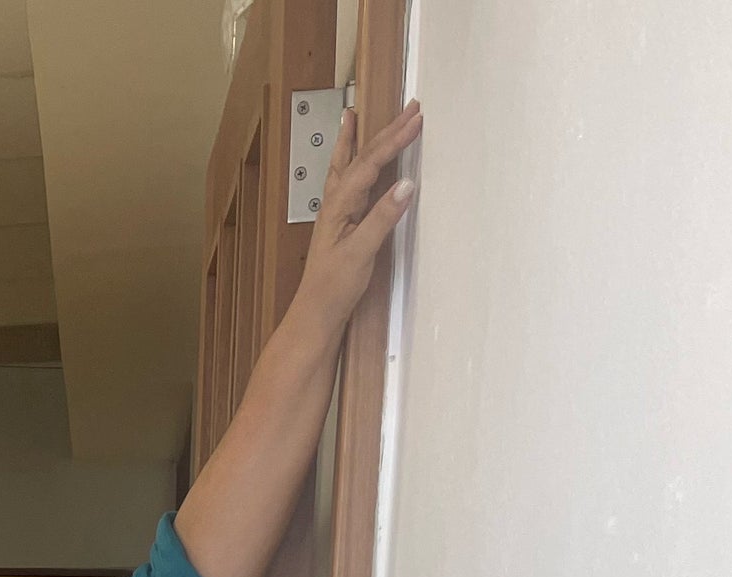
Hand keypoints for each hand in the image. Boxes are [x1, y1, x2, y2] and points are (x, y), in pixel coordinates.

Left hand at [296, 100, 422, 342]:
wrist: (315, 314)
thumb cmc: (333, 288)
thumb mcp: (361, 253)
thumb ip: (382, 218)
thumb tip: (406, 185)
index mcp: (340, 205)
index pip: (371, 162)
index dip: (394, 140)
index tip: (416, 120)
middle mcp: (335, 202)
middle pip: (361, 157)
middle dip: (386, 131)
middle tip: (409, 107)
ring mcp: (336, 211)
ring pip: (347, 164)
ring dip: (356, 139)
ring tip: (352, 115)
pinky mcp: (340, 222)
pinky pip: (347, 181)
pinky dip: (350, 162)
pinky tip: (349, 158)